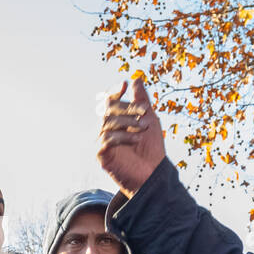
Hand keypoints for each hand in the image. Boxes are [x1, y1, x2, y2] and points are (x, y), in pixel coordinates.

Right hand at [97, 77, 167, 196]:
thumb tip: (136, 79)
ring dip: (128, 122)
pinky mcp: (101, 155)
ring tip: (144, 127)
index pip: (110, 101)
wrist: (152, 174)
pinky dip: (123, 136)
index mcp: (116, 120)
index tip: (125, 85)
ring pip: (107, 122)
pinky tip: (137, 139)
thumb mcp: (149, 119)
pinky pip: (107, 139)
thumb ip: (142, 100)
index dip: (115, 92)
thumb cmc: (150, 148)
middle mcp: (106, 129)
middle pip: (108, 109)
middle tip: (145, 112)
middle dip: (127, 108)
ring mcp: (101, 142)